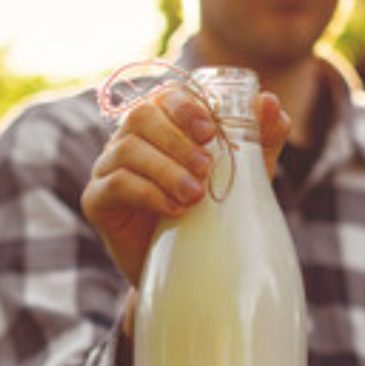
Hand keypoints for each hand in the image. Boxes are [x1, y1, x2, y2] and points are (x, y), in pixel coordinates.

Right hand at [81, 86, 291, 285]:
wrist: (185, 268)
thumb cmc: (211, 214)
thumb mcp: (244, 177)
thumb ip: (258, 139)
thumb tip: (269, 103)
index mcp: (160, 125)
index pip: (164, 97)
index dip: (184, 107)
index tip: (210, 131)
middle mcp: (128, 140)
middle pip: (141, 117)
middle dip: (176, 140)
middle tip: (206, 169)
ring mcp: (107, 169)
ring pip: (127, 149)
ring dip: (165, 169)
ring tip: (194, 195)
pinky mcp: (96, 201)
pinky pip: (114, 184)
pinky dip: (147, 193)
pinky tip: (172, 210)